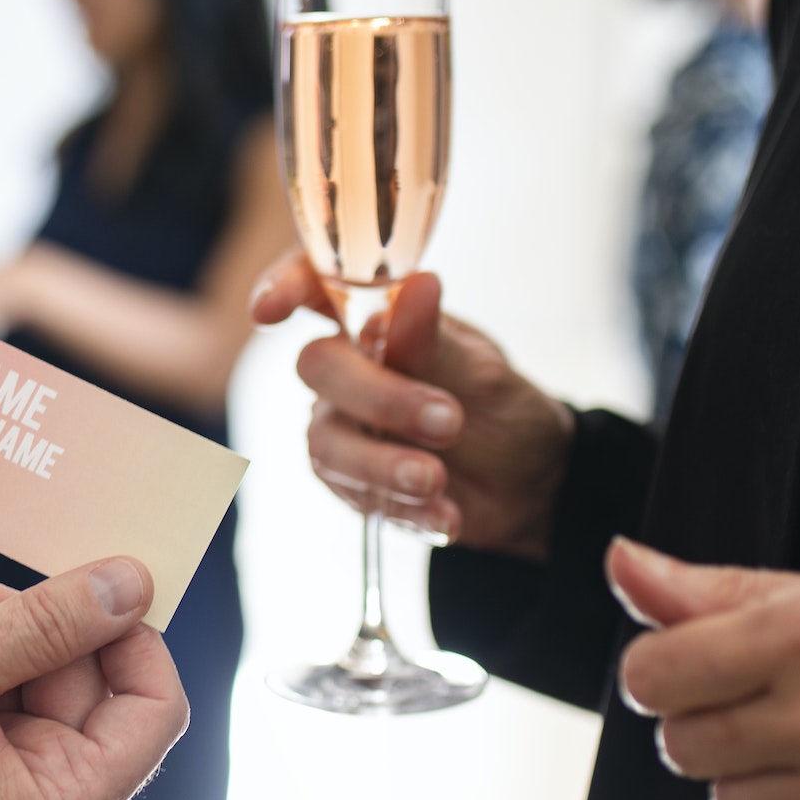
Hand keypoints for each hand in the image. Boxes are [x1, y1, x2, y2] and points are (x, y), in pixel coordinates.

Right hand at [250, 252, 573, 557]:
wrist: (529, 486)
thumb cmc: (504, 411)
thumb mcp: (483, 374)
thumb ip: (435, 340)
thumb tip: (418, 284)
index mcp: (377, 319)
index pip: (315, 284)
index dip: (283, 286)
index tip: (270, 311)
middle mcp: (350, 367)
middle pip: (318, 368)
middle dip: (378, 398)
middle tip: (449, 422)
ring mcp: (344, 426)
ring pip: (326, 441)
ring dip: (385, 465)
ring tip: (439, 481)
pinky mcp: (351, 483)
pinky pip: (353, 495)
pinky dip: (402, 508)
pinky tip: (446, 516)